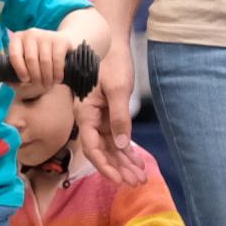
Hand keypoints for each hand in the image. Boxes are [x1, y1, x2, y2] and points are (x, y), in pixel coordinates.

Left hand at [5, 27, 70, 92]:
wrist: (60, 44)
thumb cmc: (37, 57)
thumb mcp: (24, 61)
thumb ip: (13, 71)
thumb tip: (9, 80)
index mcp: (17, 38)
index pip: (14, 54)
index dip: (19, 70)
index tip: (25, 80)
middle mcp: (30, 34)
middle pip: (31, 60)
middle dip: (35, 77)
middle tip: (39, 85)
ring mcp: (45, 35)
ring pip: (45, 61)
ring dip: (47, 77)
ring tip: (48, 84)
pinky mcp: (60, 40)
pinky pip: (57, 60)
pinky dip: (57, 73)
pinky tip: (57, 79)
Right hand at [77, 39, 145, 184]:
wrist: (111, 43)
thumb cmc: (112, 62)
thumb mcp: (118, 89)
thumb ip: (119, 118)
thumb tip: (121, 145)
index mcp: (85, 114)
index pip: (92, 148)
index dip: (105, 166)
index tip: (119, 179)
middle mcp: (90, 119)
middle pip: (102, 151)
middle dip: (119, 168)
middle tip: (136, 182)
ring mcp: (99, 118)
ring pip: (110, 147)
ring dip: (124, 162)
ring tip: (140, 177)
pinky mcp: (108, 115)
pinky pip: (116, 137)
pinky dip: (126, 150)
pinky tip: (137, 161)